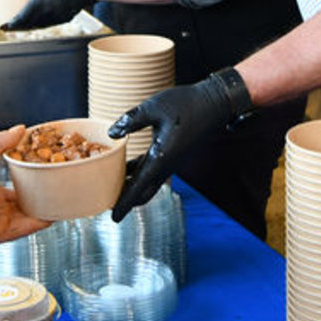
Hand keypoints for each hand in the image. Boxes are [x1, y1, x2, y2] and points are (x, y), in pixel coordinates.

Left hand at [0, 0, 93, 29]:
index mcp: (38, 4)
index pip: (21, 19)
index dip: (11, 24)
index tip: (5, 26)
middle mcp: (45, 14)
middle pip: (28, 26)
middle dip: (17, 28)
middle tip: (10, 27)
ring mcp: (55, 18)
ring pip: (39, 26)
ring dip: (29, 27)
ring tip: (22, 26)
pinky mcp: (64, 18)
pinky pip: (49, 24)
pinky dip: (41, 24)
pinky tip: (38, 22)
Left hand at [0, 125, 51, 244]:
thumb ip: (2, 143)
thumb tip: (20, 129)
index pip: (19, 194)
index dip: (34, 188)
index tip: (49, 179)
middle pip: (26, 208)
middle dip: (43, 202)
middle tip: (62, 192)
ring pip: (29, 220)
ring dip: (45, 213)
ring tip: (63, 203)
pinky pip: (23, 229)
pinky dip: (38, 223)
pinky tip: (51, 215)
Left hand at [109, 68, 251, 220]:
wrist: (213, 104)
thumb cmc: (185, 104)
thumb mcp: (154, 107)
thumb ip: (131, 120)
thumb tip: (112, 133)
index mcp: (162, 157)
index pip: (140, 186)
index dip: (125, 202)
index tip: (113, 217)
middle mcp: (167, 164)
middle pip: (143, 191)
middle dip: (127, 200)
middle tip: (107, 206)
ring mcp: (170, 161)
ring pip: (148, 182)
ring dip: (132, 186)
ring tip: (111, 188)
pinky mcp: (172, 154)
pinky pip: (152, 170)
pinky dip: (138, 173)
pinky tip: (124, 168)